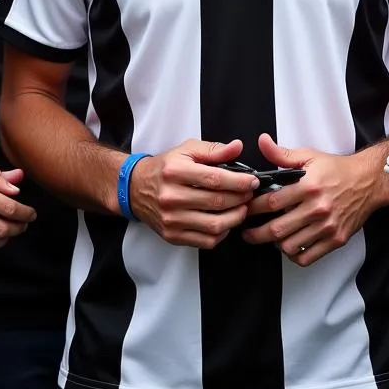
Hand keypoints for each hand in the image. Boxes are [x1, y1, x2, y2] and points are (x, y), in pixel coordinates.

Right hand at [128, 139, 258, 248]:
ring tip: (242, 208)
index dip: (239, 181)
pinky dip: (222, 233)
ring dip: (235, 217)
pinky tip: (226, 222)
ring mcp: (171, 219)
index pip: (214, 179)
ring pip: (214, 225)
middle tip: (250, 194)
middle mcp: (171, 197)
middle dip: (241, 198)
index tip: (253, 181)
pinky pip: (205, 241)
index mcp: (175, 172)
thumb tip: (237, 147)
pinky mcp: (172, 236)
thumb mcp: (186, 150)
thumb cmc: (165, 168)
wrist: (135, 189)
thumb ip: (213, 150)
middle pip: (217, 202)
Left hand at [242, 134, 388, 265]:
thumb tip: (262, 142)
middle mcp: (317, 208)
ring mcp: (327, 226)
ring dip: (274, 244)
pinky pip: (307, 257)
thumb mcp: (310, 156)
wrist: (368, 181)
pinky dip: (294, 255)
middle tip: (247, 232)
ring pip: (289, 246)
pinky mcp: (335, 239)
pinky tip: (290, 245)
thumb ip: (282, 154)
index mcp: (308, 186)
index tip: (245, 210)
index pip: (271, 203)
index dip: (252, 208)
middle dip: (255, 234)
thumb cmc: (338, 169)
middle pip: (276, 229)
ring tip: (270, 237)